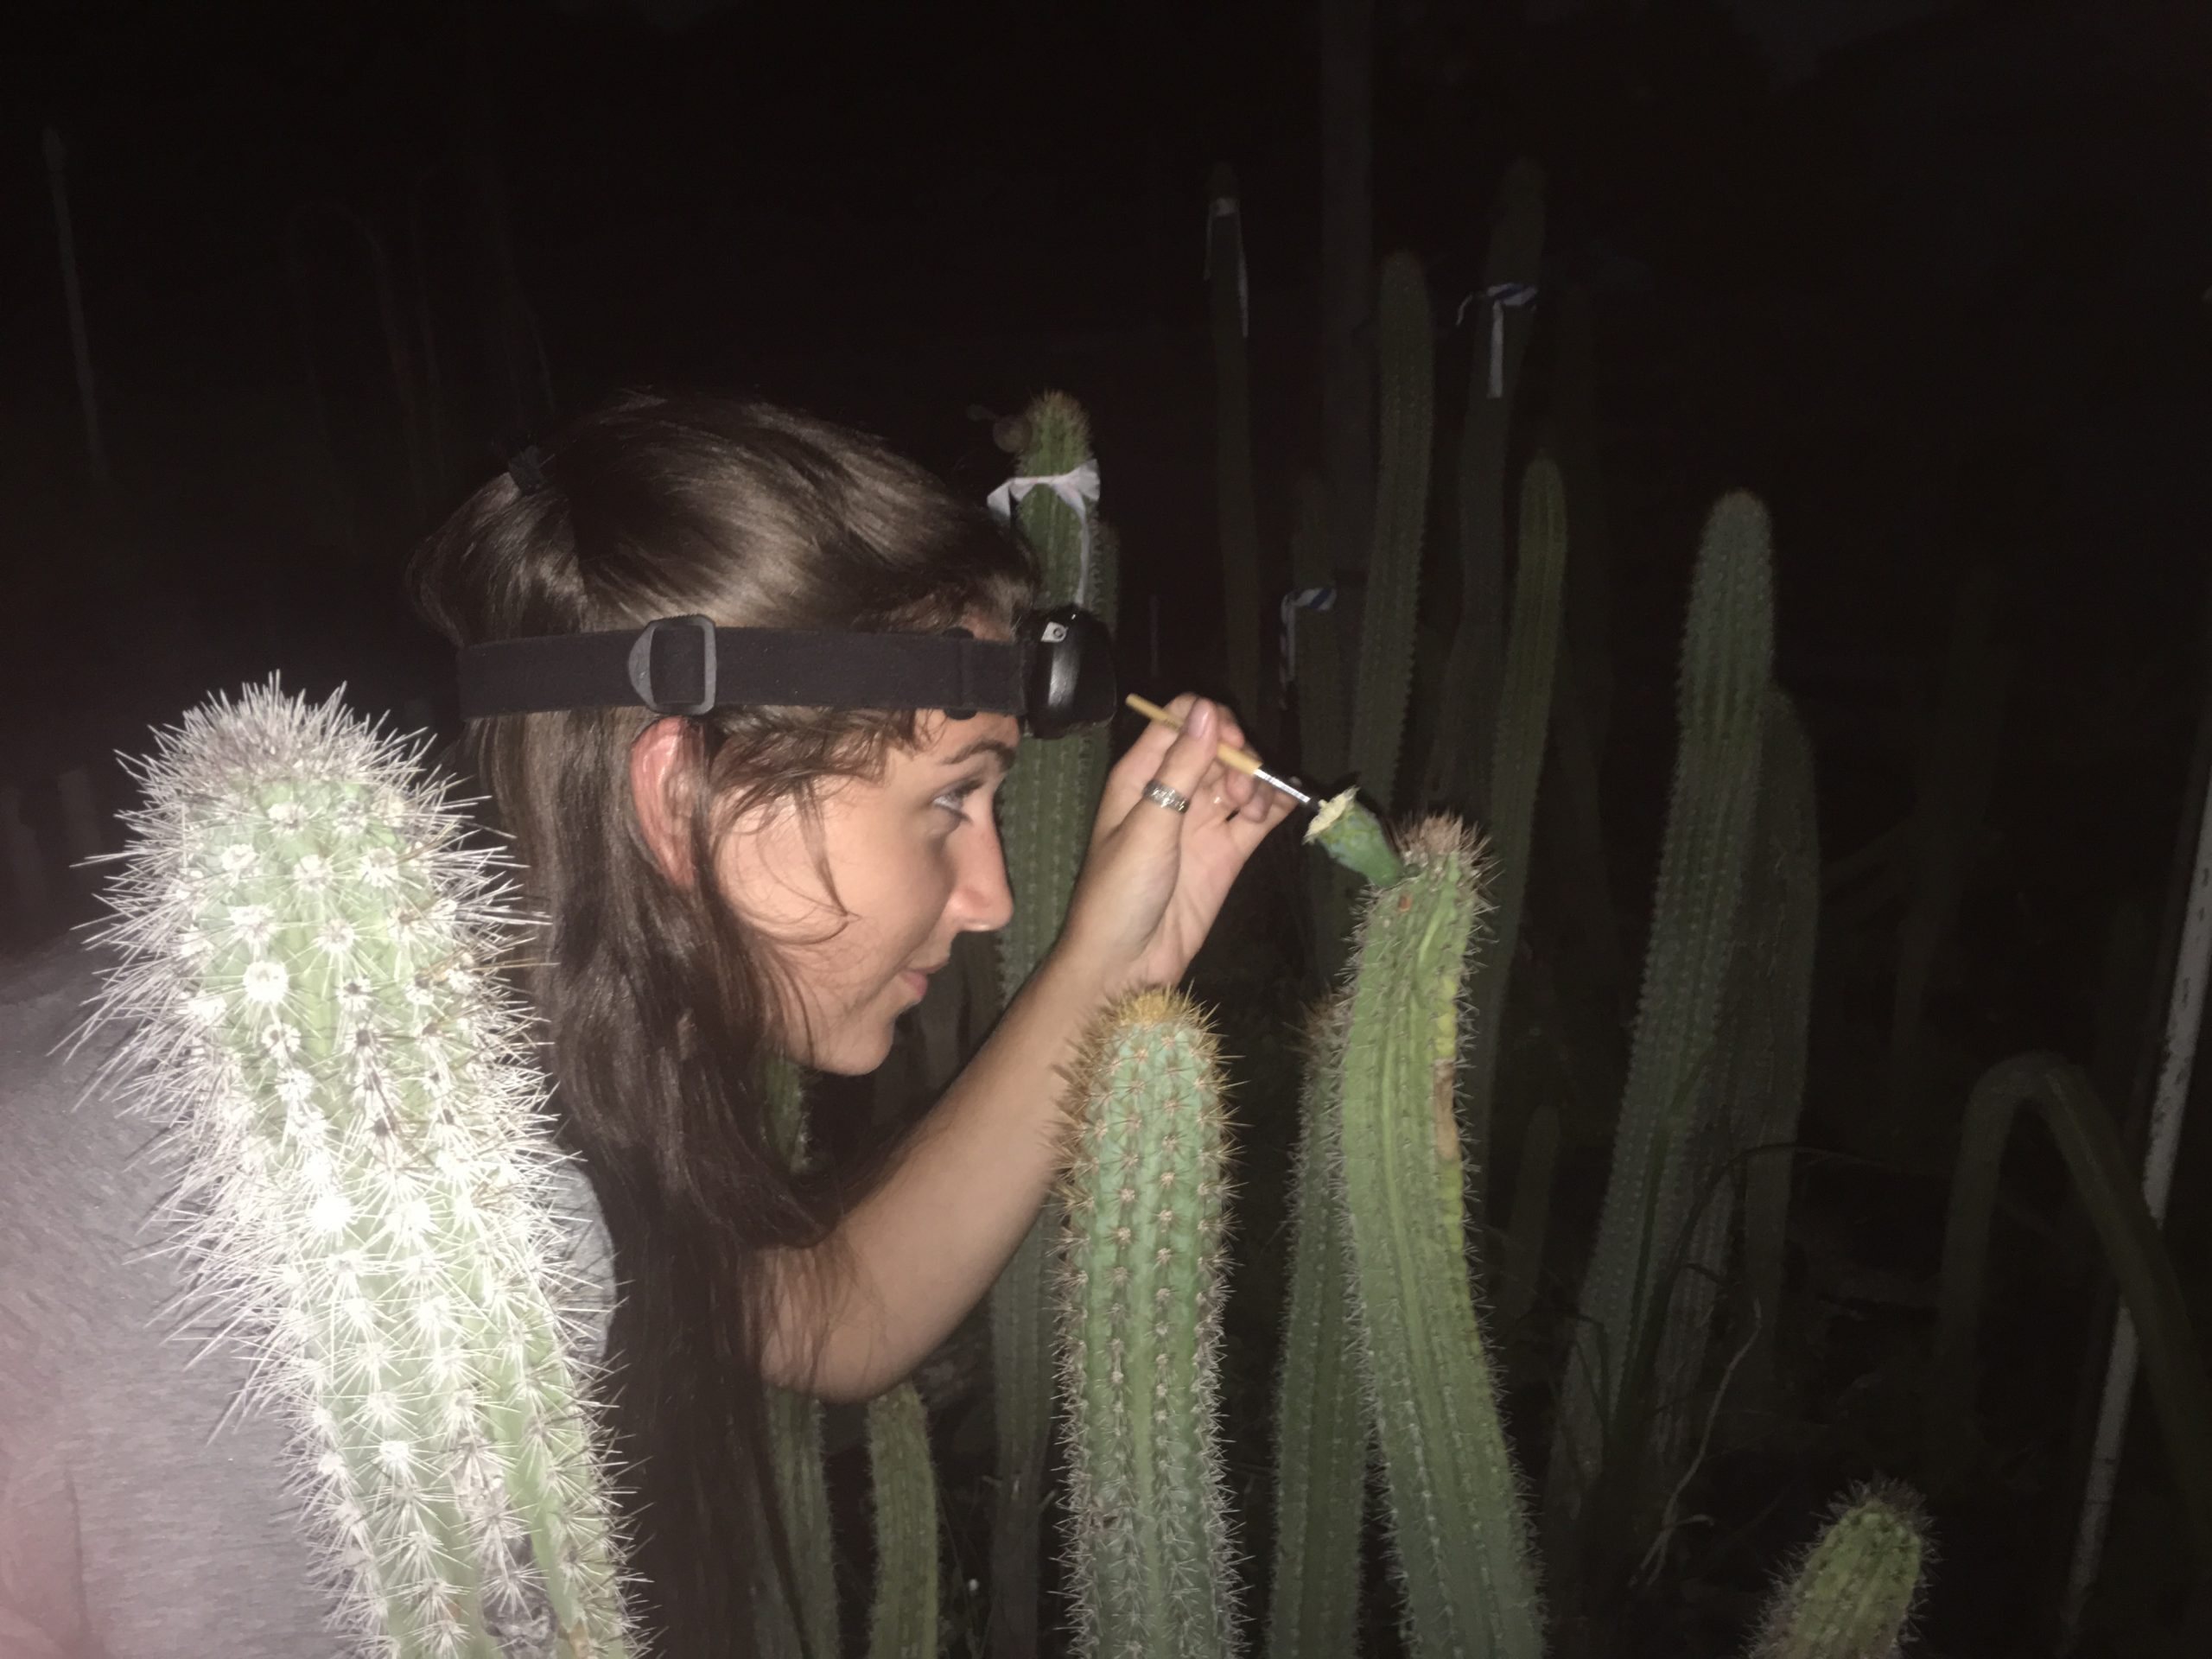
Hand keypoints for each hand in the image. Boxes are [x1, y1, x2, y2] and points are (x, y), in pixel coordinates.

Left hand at [1055, 695, 1298, 1002]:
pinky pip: (1257, 817)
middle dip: (1237, 757)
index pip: (1180, 722)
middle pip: (1217, 747)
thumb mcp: (1148, 824)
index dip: (1209, 723)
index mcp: (1140, 776)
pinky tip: (1283, 806)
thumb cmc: (1119, 893)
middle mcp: (1172, 792)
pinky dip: (1274, 806)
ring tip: (1250, 811)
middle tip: (1239, 786)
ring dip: (1254, 784)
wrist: (1127, 964)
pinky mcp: (1226, 853)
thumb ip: (1180, 767)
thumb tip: (1206, 708)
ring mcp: (1201, 822)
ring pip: (1239, 779)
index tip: (1230, 744)